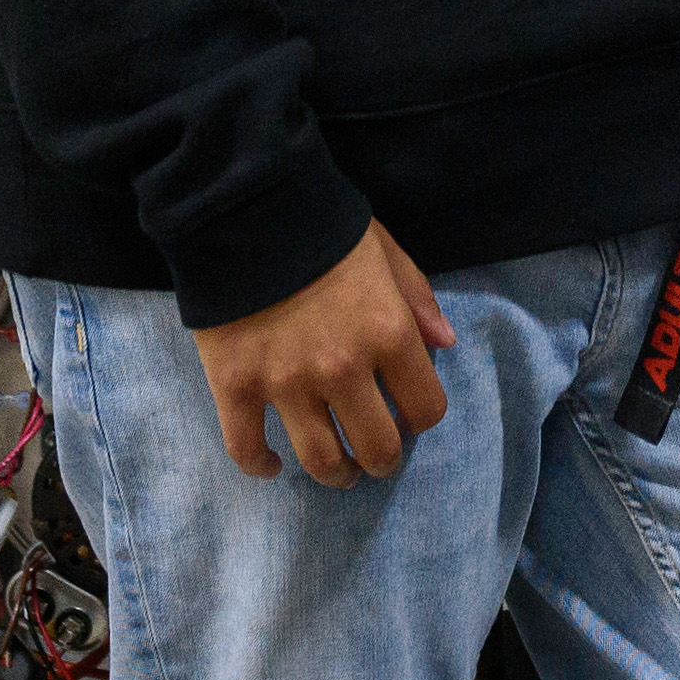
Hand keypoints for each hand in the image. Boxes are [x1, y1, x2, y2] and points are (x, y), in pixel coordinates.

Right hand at [191, 223, 458, 484]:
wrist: (242, 205)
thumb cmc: (320, 224)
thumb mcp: (384, 248)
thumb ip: (417, 298)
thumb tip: (444, 345)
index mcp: (388, 333)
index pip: (427, 408)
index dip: (420, 418)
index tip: (407, 415)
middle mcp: (343, 368)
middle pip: (376, 449)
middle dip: (381, 460)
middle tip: (373, 454)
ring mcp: (286, 382)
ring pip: (320, 460)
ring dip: (335, 474)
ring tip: (337, 469)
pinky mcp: (235, 386)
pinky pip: (246, 448)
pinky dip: (260, 465)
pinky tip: (271, 463)